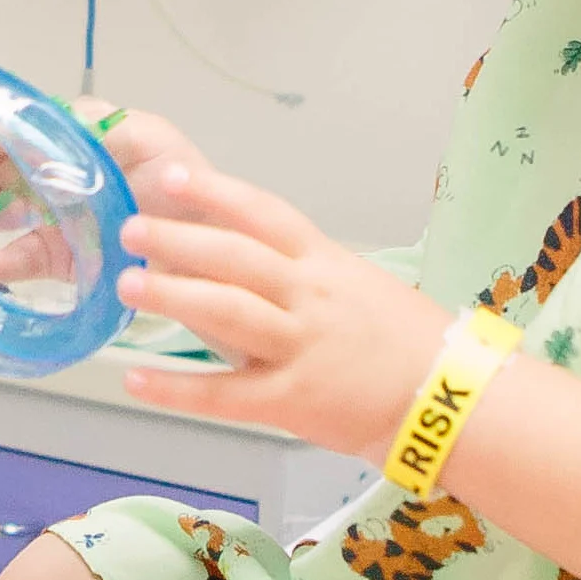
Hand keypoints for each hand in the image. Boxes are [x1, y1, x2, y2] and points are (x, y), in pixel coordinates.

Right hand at [0, 104, 213, 291]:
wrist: (215, 254)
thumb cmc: (189, 191)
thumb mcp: (154, 144)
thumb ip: (107, 128)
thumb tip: (60, 120)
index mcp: (77, 138)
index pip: (20, 129)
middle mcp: (59, 174)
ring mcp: (55, 218)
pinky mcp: (58, 259)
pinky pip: (17, 259)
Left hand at [112, 161, 447, 459]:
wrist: (455, 403)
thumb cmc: (409, 345)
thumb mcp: (360, 288)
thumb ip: (307, 273)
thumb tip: (251, 257)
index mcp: (326, 264)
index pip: (265, 214)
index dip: (216, 193)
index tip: (174, 177)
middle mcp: (311, 297)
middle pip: (235, 257)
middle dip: (178, 239)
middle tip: (129, 228)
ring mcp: (301, 348)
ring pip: (226, 313)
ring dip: (171, 295)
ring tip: (125, 284)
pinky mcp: (292, 401)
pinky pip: (224, 395)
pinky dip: (176, 389)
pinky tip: (135, 380)